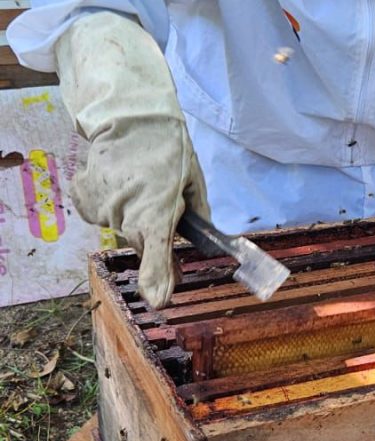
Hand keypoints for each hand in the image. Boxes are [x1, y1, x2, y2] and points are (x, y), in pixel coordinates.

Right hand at [55, 12, 208, 307]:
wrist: (128, 116)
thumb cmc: (168, 148)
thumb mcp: (195, 180)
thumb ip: (198, 213)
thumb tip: (202, 236)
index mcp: (157, 211)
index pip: (157, 252)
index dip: (158, 278)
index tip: (160, 300)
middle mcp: (125, 214)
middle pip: (141, 241)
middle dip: (152, 229)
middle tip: (160, 197)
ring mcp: (100, 208)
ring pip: (122, 227)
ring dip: (131, 213)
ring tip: (138, 181)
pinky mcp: (83, 199)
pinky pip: (103, 213)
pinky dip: (112, 203)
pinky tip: (119, 180)